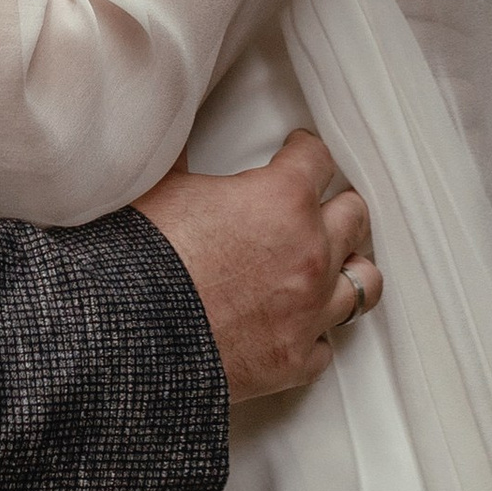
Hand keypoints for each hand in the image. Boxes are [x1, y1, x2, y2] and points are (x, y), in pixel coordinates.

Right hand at [133, 130, 380, 402]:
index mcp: (282, 200)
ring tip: (334, 263)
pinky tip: (300, 324)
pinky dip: (315, 334)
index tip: (298, 152)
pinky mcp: (294, 361)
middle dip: (338, 205)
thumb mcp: (161, 186)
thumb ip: (185, 156)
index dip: (304, 151)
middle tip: (321, 205)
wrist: (127, 335)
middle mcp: (310, 253)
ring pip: (364, 283)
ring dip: (347, 268)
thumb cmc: (142, 260)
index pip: (317, 159)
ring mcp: (308, 312)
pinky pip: (327, 346)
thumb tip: (174, 130)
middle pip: (355, 215)